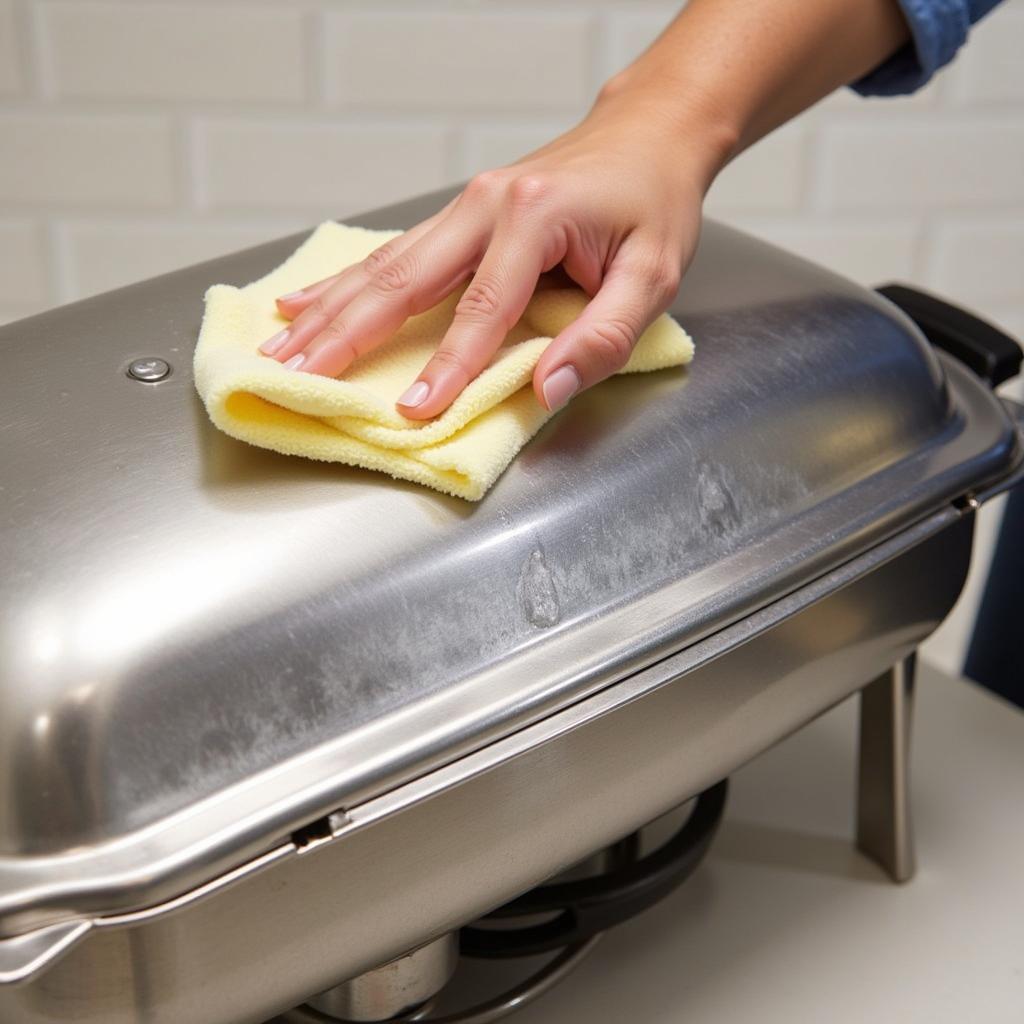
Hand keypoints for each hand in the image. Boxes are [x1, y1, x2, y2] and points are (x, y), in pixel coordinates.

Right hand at [260, 82, 728, 417]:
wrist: (647, 133)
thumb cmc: (654, 202)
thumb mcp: (652, 273)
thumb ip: (604, 335)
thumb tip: (547, 389)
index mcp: (532, 217)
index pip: (482, 310)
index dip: (447, 367)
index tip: (412, 410)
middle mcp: (485, 205)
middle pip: (402, 279)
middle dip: (346, 334)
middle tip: (298, 376)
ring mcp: (465, 207)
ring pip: (383, 265)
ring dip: (329, 310)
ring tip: (280, 347)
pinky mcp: (458, 216)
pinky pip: (392, 253)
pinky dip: (344, 282)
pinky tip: (303, 301)